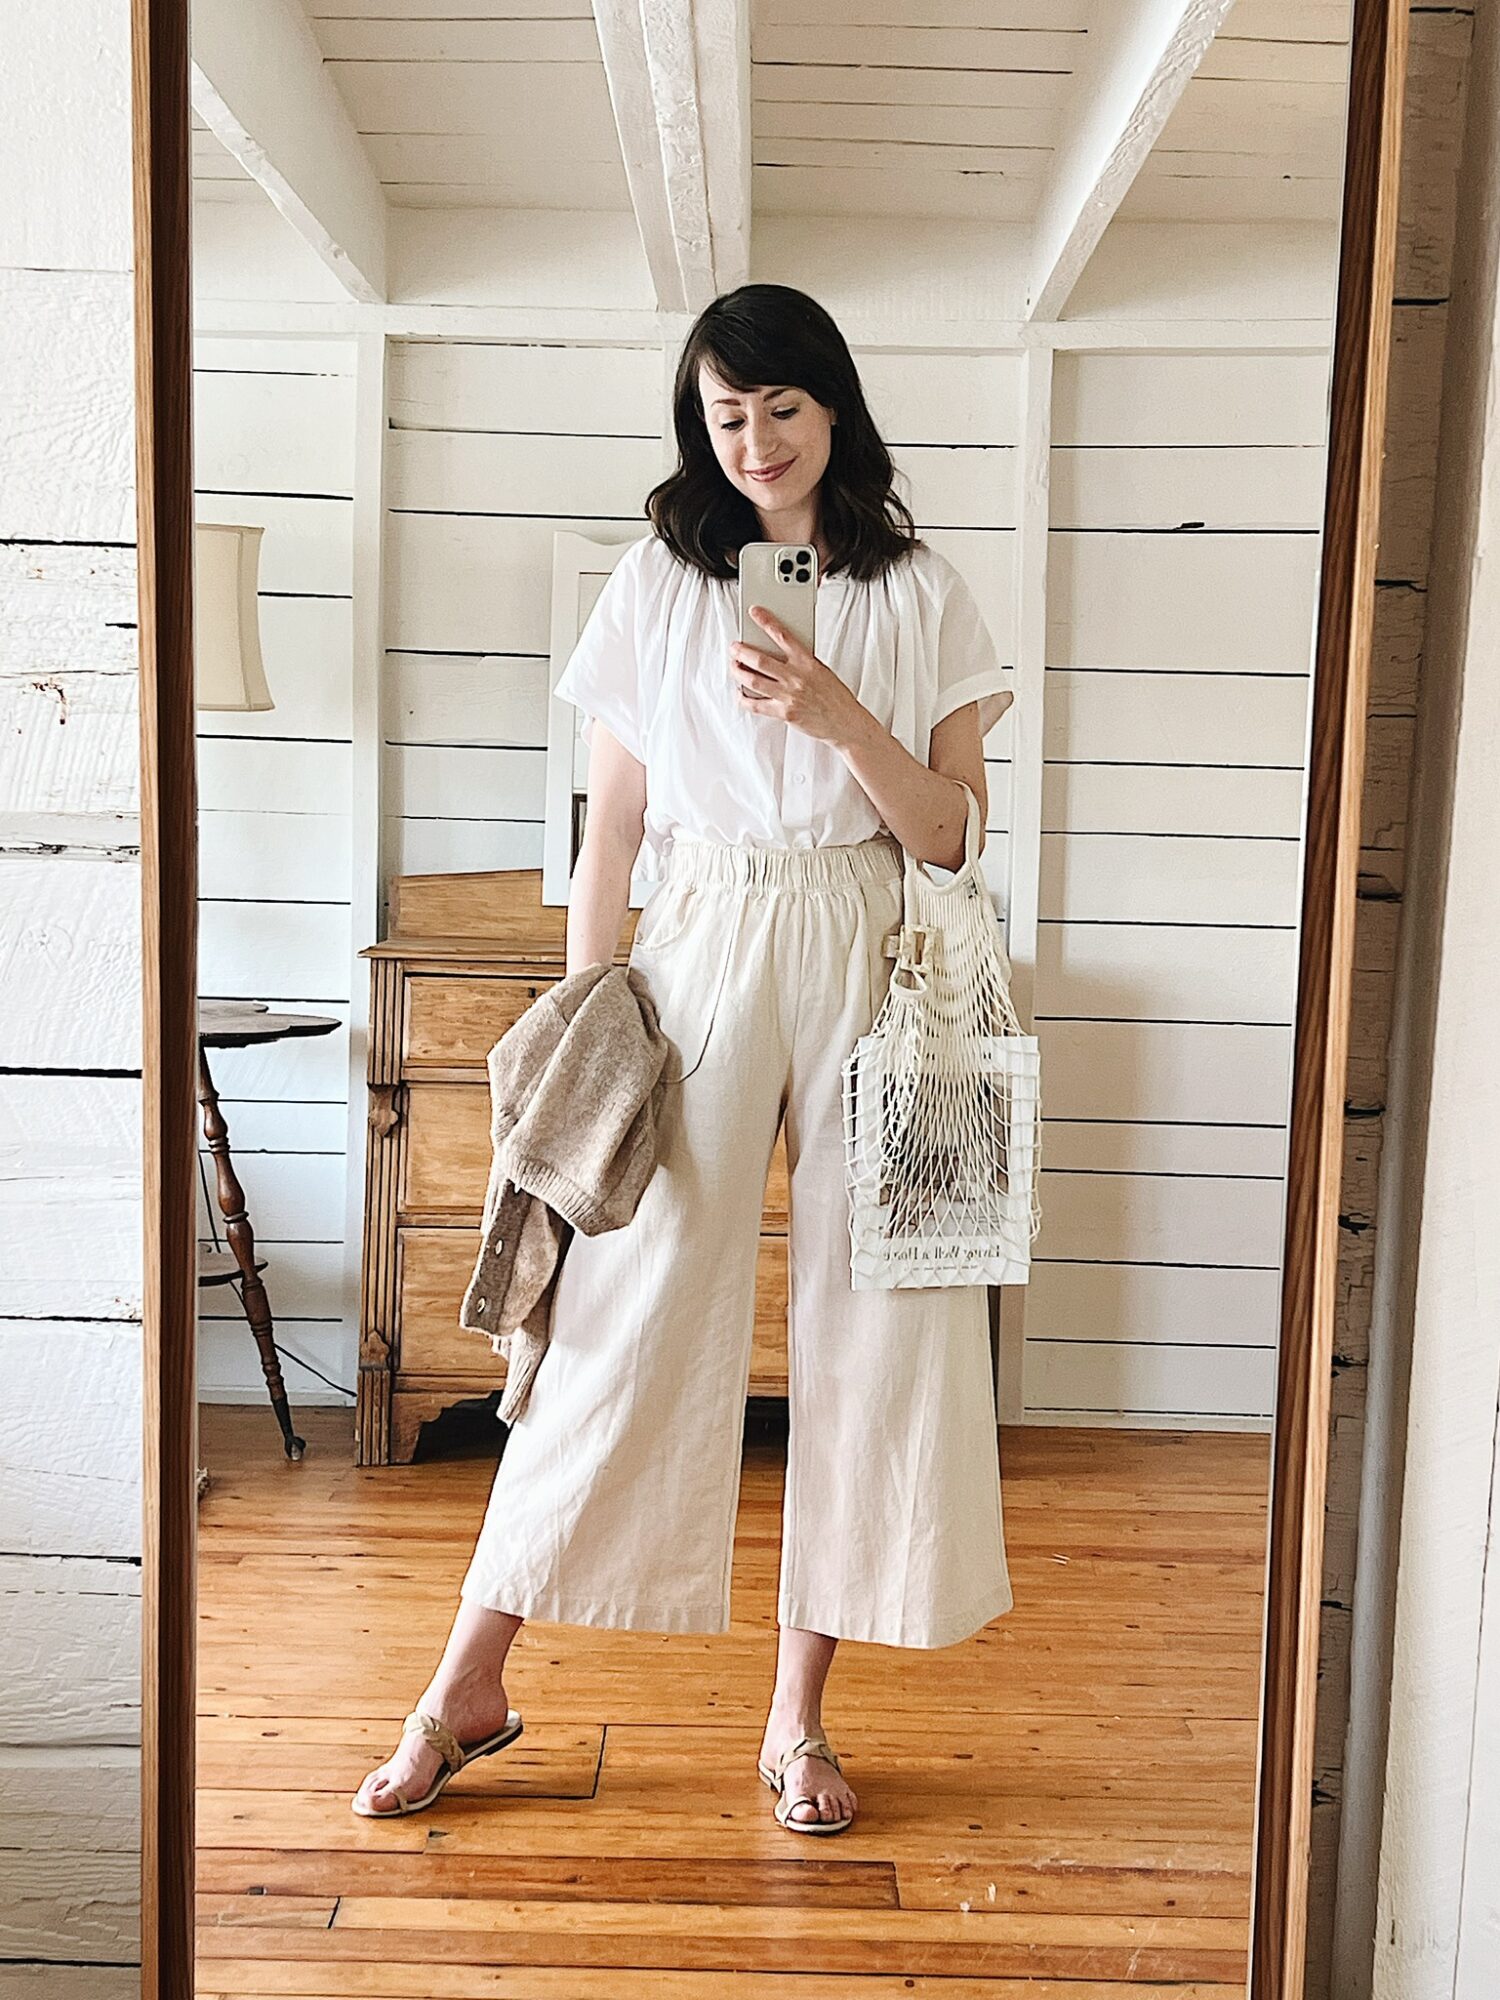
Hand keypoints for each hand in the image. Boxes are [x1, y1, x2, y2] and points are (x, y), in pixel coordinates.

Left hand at [729, 604, 863, 746]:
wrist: (845, 722)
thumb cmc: (835, 697)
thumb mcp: (822, 670)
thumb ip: (802, 662)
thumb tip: (781, 653)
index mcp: (807, 662)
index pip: (783, 636)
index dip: (766, 621)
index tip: (755, 612)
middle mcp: (796, 677)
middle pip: (760, 660)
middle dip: (741, 651)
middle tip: (734, 647)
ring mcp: (788, 695)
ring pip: (753, 680)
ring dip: (738, 672)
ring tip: (734, 666)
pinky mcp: (784, 713)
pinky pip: (756, 705)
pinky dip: (743, 699)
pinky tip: (740, 693)